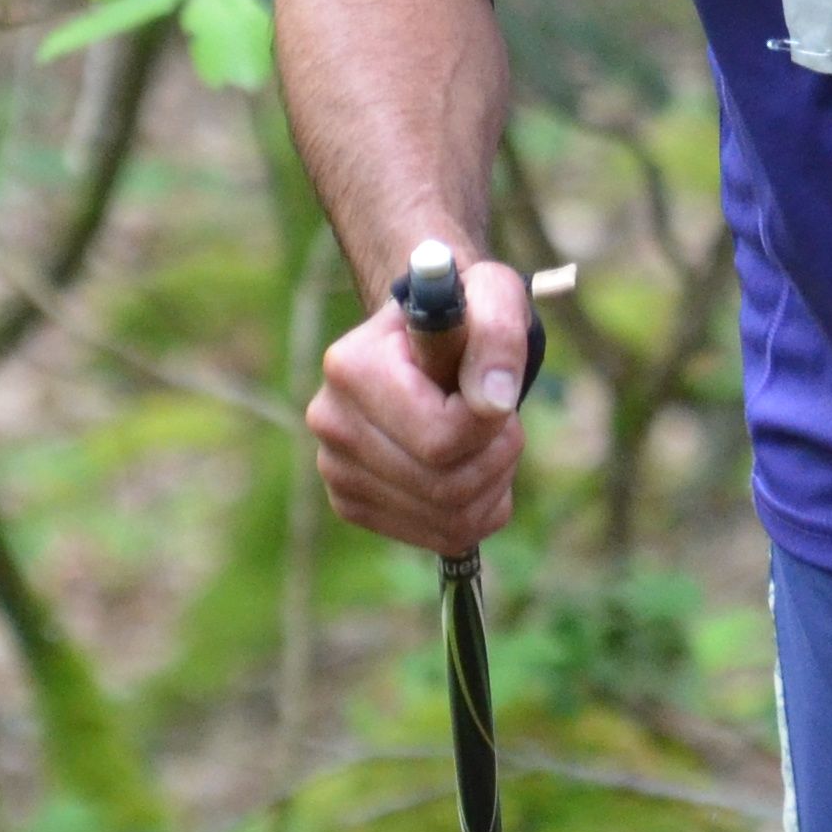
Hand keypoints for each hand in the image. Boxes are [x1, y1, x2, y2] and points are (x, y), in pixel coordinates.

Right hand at [303, 254, 531, 557]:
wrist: (424, 341)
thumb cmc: (462, 315)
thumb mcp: (492, 296)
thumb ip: (497, 332)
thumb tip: (492, 400)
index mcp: (351, 367)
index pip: (441, 436)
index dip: (492, 422)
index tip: (496, 388)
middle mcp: (331, 423)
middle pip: (445, 486)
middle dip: (497, 455)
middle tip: (501, 419)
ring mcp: (336, 470)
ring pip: (448, 518)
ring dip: (493, 483)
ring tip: (487, 439)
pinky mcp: (352, 504)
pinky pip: (441, 535)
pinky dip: (477, 509)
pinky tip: (470, 467)